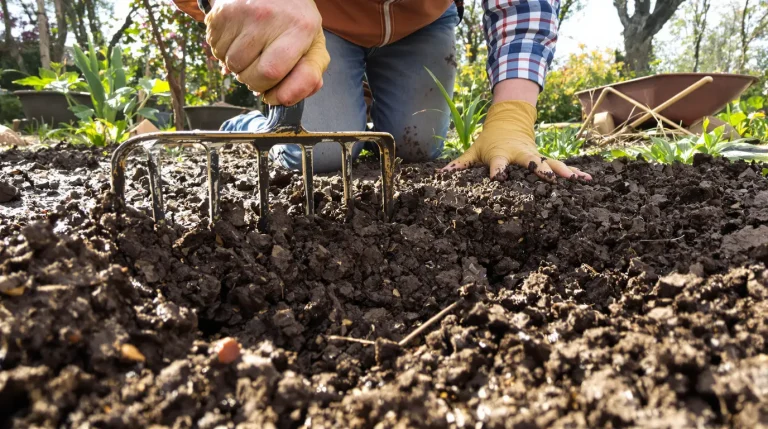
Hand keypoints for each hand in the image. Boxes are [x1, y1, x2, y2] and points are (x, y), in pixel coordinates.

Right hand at [205, 0, 329, 105]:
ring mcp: (242, 13)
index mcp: (299, 27)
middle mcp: (269, 17)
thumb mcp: (313, 44)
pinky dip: (225, 52)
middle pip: (249, 74)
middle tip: (262, 65)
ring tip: (251, 49)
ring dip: (238, 67)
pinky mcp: (221, 13)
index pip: (272, 73)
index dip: (269, 87)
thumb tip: (284, 99)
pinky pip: (215, 50)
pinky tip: (238, 39)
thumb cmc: (294, 22)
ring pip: (230, 64)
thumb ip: (310, 75)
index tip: (272, 88)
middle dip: (254, 80)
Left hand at [442, 100, 591, 182]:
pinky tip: (587, 179)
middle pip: (530, 161)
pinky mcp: (544, 157)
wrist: (509, 121)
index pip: (498, 163)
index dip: (498, 170)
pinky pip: (560, 165)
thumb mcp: (473, 150)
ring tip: (577, 179)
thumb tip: (440, 175)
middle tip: (548, 178)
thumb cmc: (489, 141)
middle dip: (539, 169)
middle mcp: (520, 154)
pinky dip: (574, 171)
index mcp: (501, 154)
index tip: (499, 178)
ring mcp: (534, 155)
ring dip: (564, 171)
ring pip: (551, 162)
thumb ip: (459, 164)